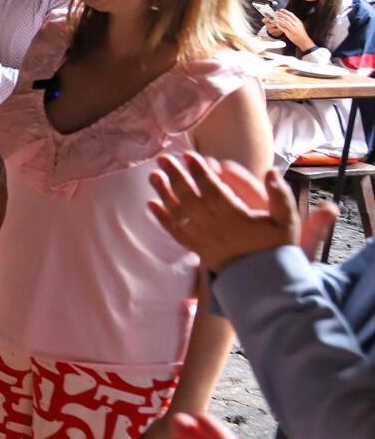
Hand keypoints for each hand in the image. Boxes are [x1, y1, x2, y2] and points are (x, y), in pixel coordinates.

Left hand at [149, 152, 297, 272]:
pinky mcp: (198, 248)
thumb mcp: (288, 221)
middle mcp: (215, 227)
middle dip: (175, 176)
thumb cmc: (277, 248)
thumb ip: (280, 195)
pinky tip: (151, 205)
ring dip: (164, 194)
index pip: (212, 189)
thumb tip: (271, 171)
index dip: (199, 171)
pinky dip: (162, 218)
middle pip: (190, 198)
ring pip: (179, 213)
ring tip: (153, 176)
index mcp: (235, 217)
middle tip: (163, 159)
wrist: (267, 283)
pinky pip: (176, 233)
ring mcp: (204, 239)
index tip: (189, 155)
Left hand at [269, 9, 311, 51]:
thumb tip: (289, 17)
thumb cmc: (301, 33)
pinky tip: (277, 24)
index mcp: (298, 21)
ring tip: (275, 17)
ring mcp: (292, 29)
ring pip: (285, 22)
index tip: (281, 10)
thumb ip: (294, 21)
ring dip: (280, 19)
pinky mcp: (290, 33)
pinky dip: (280, 26)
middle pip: (287, 17)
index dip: (285, 12)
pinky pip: (284, 29)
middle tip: (276, 12)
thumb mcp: (299, 25)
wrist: (304, 40)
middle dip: (281, 14)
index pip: (291, 15)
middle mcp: (295, 24)